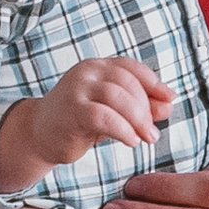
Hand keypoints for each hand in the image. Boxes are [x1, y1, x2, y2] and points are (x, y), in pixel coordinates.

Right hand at [0, 59, 176, 192]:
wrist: (38, 136)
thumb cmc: (78, 122)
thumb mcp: (112, 111)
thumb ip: (139, 106)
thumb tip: (169, 104)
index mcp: (98, 66)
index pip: (131, 68)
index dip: (153, 83)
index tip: (170, 100)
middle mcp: (87, 71)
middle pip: (128, 82)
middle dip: (146, 107)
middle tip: (154, 133)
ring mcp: (77, 88)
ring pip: (117, 96)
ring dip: (138, 119)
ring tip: (146, 138)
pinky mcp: (71, 110)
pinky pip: (103, 116)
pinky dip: (122, 129)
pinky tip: (131, 141)